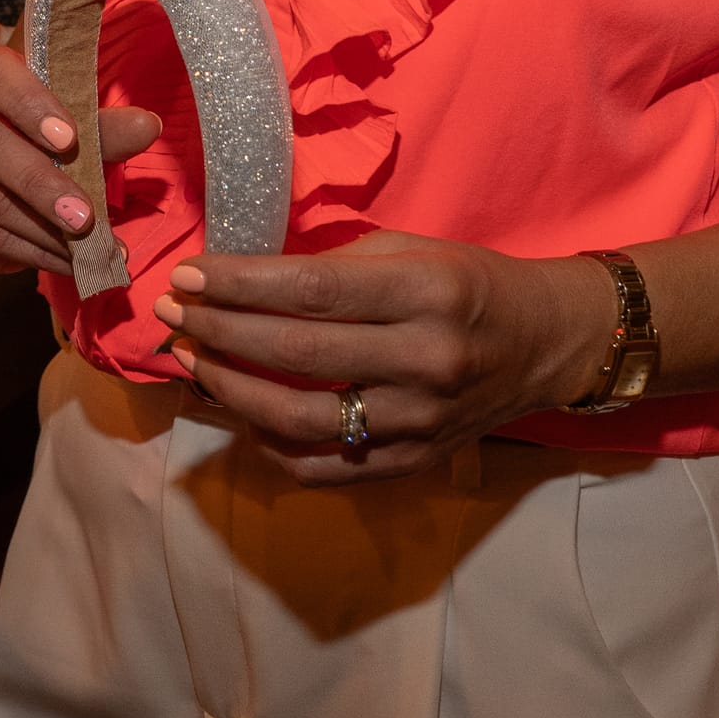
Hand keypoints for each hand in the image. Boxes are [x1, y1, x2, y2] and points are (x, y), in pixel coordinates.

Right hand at [0, 44, 159, 273]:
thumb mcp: (76, 125)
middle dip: (39, 183)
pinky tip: (65, 260)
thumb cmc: (43, 136)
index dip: (29, 104)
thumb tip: (148, 126)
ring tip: (91, 249)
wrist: (7, 173)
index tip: (69, 139)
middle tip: (85, 217)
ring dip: (43, 230)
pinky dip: (29, 252)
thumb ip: (105, 128)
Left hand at [153, 234, 609, 481]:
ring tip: (193, 361)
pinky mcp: (414, 462)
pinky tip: (240, 415)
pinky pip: (324, 466)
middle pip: (295, 353)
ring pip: (300, 418)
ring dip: (231, 391)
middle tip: (171, 314)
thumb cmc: (469, 283)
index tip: (186, 276)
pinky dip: (271, 445)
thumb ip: (335, 265)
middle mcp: (425, 359)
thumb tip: (244, 278)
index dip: (238, 284)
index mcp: (426, 292)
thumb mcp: (412, 251)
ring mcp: (420, 421)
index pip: (310, 290)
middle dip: (219, 331)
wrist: (547, 343)